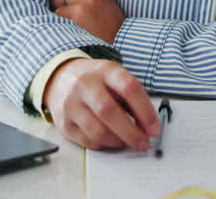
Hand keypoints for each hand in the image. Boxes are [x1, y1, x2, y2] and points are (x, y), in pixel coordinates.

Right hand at [42, 57, 159, 150]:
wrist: (60, 78)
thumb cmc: (95, 80)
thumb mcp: (114, 76)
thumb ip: (132, 96)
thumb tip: (148, 125)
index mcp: (105, 70)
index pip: (129, 88)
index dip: (145, 111)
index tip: (154, 128)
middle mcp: (85, 85)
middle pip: (109, 112)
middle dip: (131, 133)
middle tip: (143, 143)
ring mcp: (71, 104)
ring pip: (97, 131)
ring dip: (118, 141)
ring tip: (126, 141)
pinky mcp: (63, 123)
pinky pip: (87, 141)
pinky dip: (103, 144)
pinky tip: (109, 139)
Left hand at [50, 0, 125, 43]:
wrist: (120, 49)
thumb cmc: (111, 28)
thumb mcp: (106, 3)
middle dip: (61, 2)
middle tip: (72, 13)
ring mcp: (79, 12)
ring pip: (55, 7)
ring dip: (59, 17)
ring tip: (71, 26)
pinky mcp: (70, 26)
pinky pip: (55, 21)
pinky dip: (57, 27)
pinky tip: (68, 34)